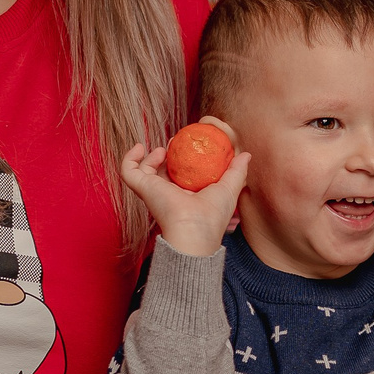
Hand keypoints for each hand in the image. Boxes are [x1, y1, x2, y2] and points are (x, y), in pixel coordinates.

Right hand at [117, 116, 249, 256]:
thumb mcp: (229, 189)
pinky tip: (139, 147)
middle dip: (166, 155)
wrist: (194, 229)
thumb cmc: (213, 215)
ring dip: (150, 156)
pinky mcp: (142, 187)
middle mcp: (167, 193)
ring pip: (144, 170)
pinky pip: (128, 170)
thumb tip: (246, 154)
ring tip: (163, 149)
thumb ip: (237, 171)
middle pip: (161, 171)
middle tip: (175, 144)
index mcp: (185, 195)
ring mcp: (152, 190)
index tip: (189, 145)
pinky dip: (129, 157)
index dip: (182, 158)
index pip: (181, 175)